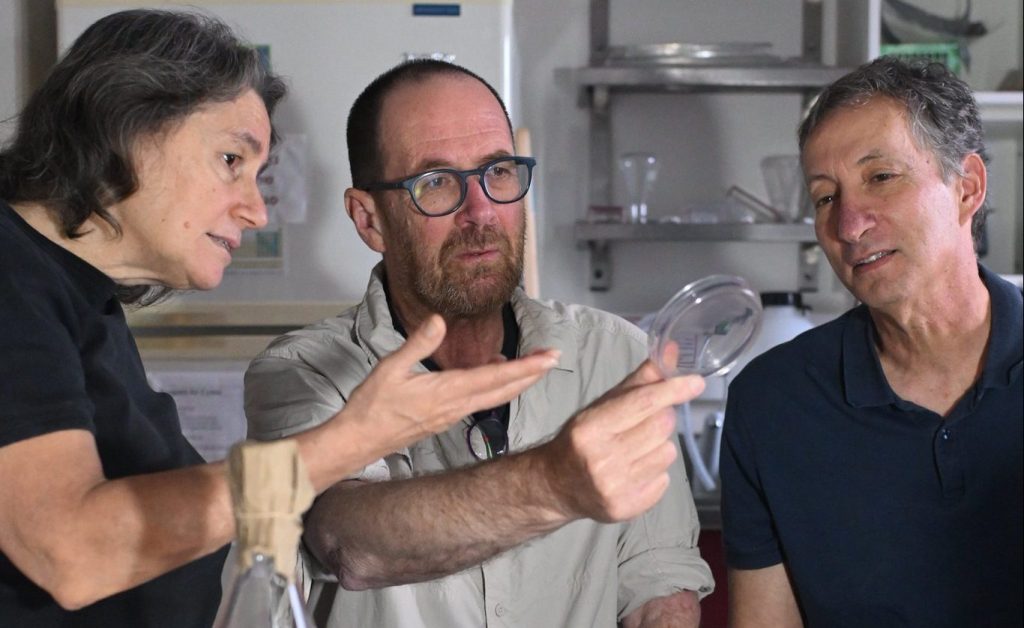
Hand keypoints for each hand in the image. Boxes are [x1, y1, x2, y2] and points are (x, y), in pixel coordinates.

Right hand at [338, 314, 558, 451]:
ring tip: (533, 367)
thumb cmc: (371, 406)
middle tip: (554, 359)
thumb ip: (418, 343)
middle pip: (504, 389)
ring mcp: (452, 415)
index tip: (550, 358)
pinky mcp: (445, 419)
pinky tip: (495, 378)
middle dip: (531, 374)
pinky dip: (496, 389)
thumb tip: (438, 320)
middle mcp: (456, 406)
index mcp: (448, 391)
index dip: (526, 367)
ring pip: (494, 397)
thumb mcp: (391, 367)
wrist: (358, 441)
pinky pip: (480, 402)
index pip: (496, 376)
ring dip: (516, 382)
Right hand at [541, 344, 703, 522]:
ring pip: (667, 452)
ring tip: (636, 449)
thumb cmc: (583, 438)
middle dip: (661, 419)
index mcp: (591, 428)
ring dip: (659, 446)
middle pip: (661, 426)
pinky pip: (665, 480)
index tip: (696, 382)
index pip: (643, 403)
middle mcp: (601, 459)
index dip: (673, 390)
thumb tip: (672, 351)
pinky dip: (656, 472)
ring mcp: (615, 487)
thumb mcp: (603, 404)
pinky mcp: (626, 508)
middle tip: (644, 423)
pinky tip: (635, 470)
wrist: (557, 485)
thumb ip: (641, 380)